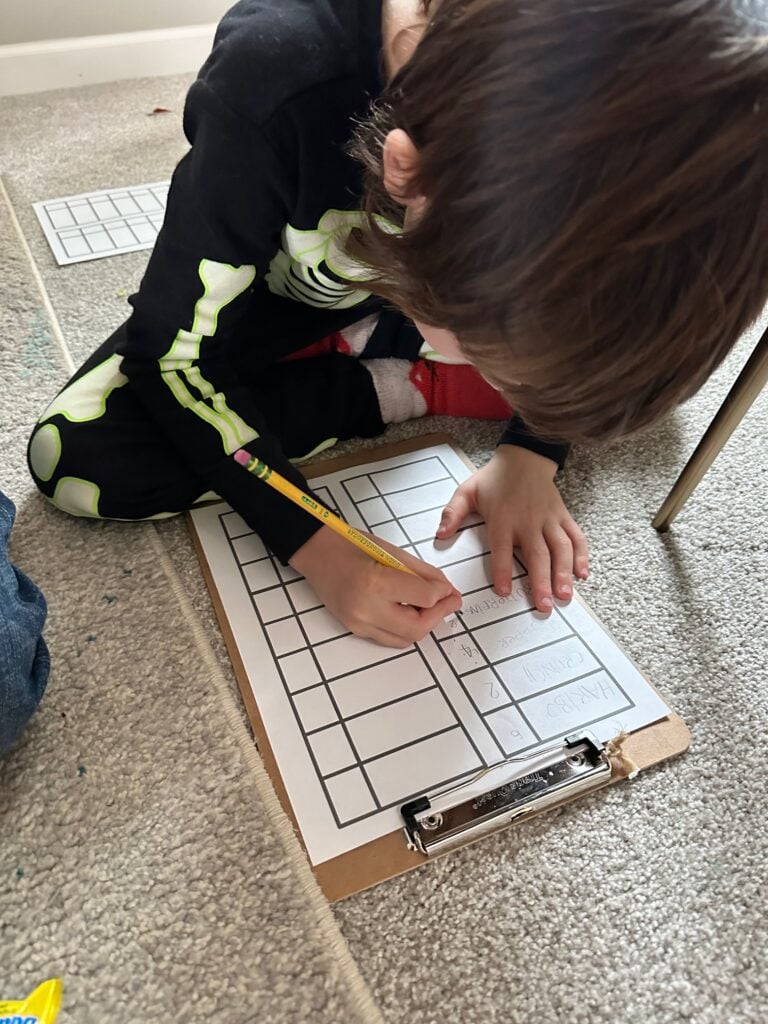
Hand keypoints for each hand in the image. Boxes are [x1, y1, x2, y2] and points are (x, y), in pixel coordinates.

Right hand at [290, 526, 461, 647]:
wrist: (315, 552)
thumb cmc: (348, 545)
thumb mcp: (391, 552)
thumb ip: (422, 573)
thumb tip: (445, 589)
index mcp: (374, 583)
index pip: (424, 598)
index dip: (443, 594)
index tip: (449, 588)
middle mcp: (365, 609)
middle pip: (417, 628)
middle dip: (438, 616)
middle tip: (448, 601)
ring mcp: (358, 623)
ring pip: (405, 639)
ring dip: (423, 624)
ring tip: (428, 605)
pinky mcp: (355, 629)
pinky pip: (389, 638)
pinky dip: (405, 627)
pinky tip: (409, 610)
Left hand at [437, 446, 588, 613]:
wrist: (525, 457)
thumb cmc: (494, 478)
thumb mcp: (468, 491)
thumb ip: (453, 513)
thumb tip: (439, 535)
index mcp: (503, 518)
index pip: (502, 549)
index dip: (503, 571)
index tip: (504, 591)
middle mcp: (528, 521)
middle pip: (537, 555)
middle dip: (541, 582)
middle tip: (544, 606)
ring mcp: (548, 519)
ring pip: (560, 549)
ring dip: (563, 573)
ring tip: (564, 596)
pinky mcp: (562, 517)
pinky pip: (576, 537)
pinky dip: (582, 556)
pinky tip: (582, 575)